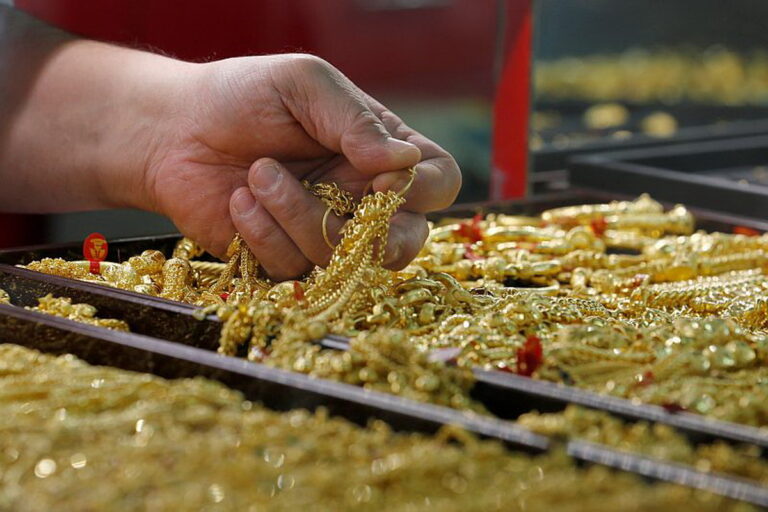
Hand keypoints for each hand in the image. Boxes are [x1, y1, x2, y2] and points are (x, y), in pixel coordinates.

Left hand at [143, 54, 460, 279]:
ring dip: (299, 216)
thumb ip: (355, 120)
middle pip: (406, 241)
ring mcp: (322, 232)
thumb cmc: (243, 95)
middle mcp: (359, 198)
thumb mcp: (304, 84)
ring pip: (342, 259)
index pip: (437, 180)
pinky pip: (293, 268)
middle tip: (340, 203)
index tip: (379, 180)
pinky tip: (239, 202)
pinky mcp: (282, 258)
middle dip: (374, 232)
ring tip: (258, 174)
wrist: (173, 130)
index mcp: (379, 151)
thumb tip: (404, 162)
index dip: (421, 189)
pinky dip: (263, 233)